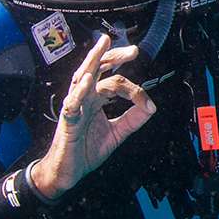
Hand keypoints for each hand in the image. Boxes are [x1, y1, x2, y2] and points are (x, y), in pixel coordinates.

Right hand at [27, 35, 154, 199]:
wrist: (67, 172)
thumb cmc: (85, 150)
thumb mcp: (116, 133)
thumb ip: (132, 120)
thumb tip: (151, 107)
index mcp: (96, 98)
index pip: (115, 81)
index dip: (134, 90)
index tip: (148, 105)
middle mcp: (85, 98)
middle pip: (97, 69)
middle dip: (113, 56)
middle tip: (132, 50)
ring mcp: (74, 107)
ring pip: (82, 77)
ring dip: (92, 61)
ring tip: (102, 46)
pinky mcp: (67, 121)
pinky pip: (72, 103)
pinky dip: (79, 91)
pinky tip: (87, 80)